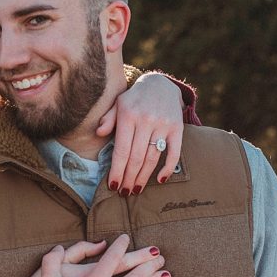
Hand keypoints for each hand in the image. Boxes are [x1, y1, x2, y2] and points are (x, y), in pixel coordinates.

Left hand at [97, 72, 184, 195]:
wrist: (160, 84)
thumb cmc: (134, 99)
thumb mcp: (118, 104)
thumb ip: (108, 119)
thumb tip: (99, 133)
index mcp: (128, 116)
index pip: (121, 150)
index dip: (117, 170)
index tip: (113, 185)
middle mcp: (146, 120)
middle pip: (136, 157)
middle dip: (129, 178)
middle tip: (125, 192)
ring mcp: (163, 125)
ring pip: (152, 157)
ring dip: (144, 177)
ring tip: (136, 189)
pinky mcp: (177, 128)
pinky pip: (174, 152)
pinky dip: (168, 168)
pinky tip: (160, 180)